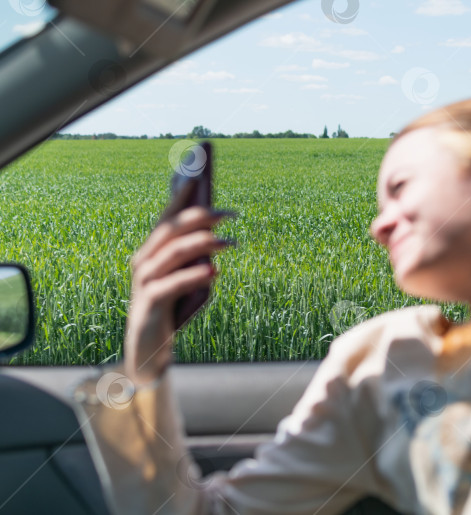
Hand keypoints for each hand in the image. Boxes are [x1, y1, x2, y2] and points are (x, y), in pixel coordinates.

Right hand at [124, 207, 235, 385]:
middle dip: (202, 216)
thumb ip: (196, 256)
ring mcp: (144, 281)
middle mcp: (144, 260)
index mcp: (153, 250)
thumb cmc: (173, 307)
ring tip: (231, 242)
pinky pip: (172, 284)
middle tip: (231, 214)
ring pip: (173, 253)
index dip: (182, 193)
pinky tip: (213, 272)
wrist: (149, 349)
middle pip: (172, 230)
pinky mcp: (150, 303)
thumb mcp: (188, 276)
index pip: (168, 215)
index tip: (199, 171)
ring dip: (204, 244)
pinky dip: (193, 276)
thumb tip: (217, 233)